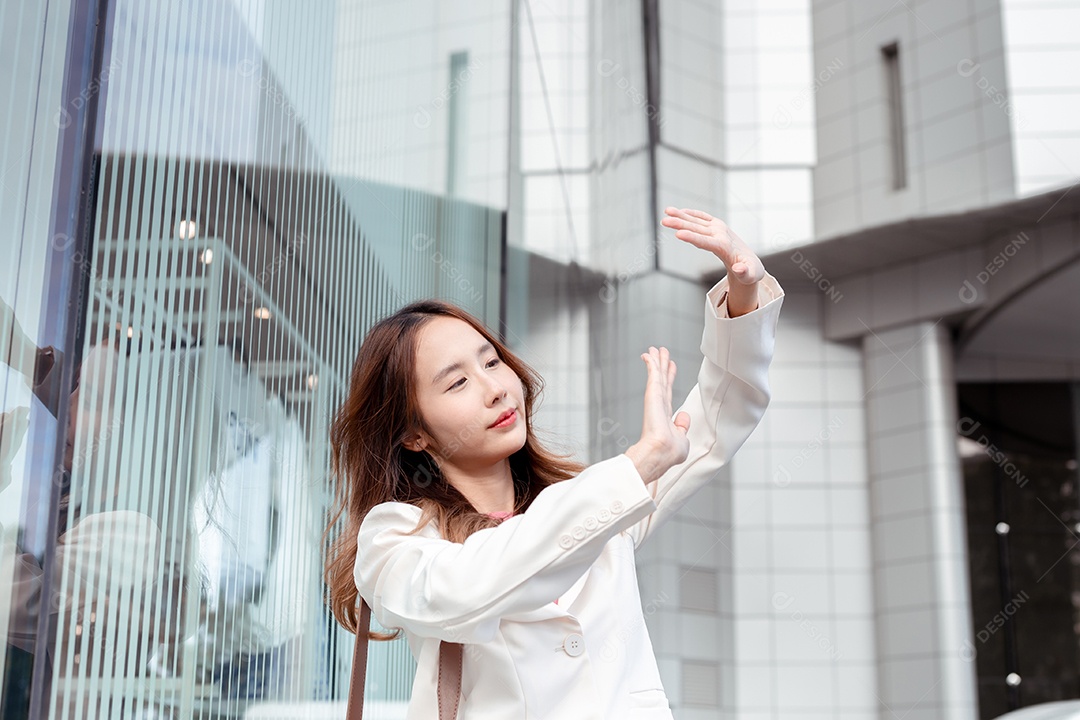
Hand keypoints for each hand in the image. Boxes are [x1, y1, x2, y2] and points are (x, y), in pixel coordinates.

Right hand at [624, 346, 689, 484]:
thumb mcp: (682, 439)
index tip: (670, 367)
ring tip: (656, 348)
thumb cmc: (669, 452)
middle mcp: (659, 404)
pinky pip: (653, 374)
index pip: (668, 392)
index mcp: (665, 415)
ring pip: (657, 374)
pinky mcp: (653, 394)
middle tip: (661, 352)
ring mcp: (655, 399)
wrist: (661, 453)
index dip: (669, 378)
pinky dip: (652, 363)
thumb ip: (682, 426)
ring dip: (656, 360)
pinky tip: (649, 354)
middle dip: (662, 365)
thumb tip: (684, 417)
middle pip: (662, 380)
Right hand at [661, 207, 764, 285]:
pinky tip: (678, 211)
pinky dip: (690, 213)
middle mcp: (721, 234)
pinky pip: (701, 217)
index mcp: (725, 246)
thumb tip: (738, 269)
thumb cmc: (749, 272)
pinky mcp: (716, 225)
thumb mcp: (750, 276)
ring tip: (666, 211)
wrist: (751, 261)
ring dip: (681, 216)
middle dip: (680, 224)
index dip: (692, 238)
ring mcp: (719, 228)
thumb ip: (745, 273)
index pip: (706, 241)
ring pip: (697, 221)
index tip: (678, 234)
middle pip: (697, 228)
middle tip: (664, 221)